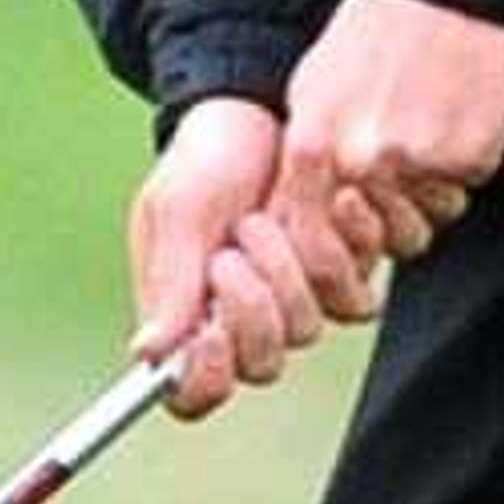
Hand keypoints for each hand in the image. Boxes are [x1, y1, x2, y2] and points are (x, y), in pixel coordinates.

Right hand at [128, 96, 387, 423]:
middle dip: (250, 305)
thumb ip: (171, 282)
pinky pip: (354, 300)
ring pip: (306, 330)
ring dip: (285, 266)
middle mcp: (241, 322)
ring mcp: (294, 301)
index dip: (204, 376)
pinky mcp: (341, 277)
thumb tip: (149, 353)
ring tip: (264, 215)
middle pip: (259, 366)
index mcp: (187, 318)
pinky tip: (318, 215)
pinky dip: (339, 255)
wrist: (259, 110)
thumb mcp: (179, 211)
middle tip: (232, 249)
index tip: (207, 331)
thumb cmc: (204, 160)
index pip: (194, 393)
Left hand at [267, 0, 503, 310]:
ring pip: (432, 215)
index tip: (349, 237)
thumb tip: (295, 222)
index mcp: (314, 145)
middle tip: (405, 174)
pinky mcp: (473, 154)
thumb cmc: (371, 32)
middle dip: (396, 219)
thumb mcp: (311, 88)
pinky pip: (469, 184)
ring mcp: (420, 162)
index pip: (310, 243)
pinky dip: (467, 158)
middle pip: (384, 239)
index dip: (331, 252)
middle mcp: (363, 161)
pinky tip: (459, 108)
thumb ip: (303, 158)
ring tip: (432, 127)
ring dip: (435, 190)